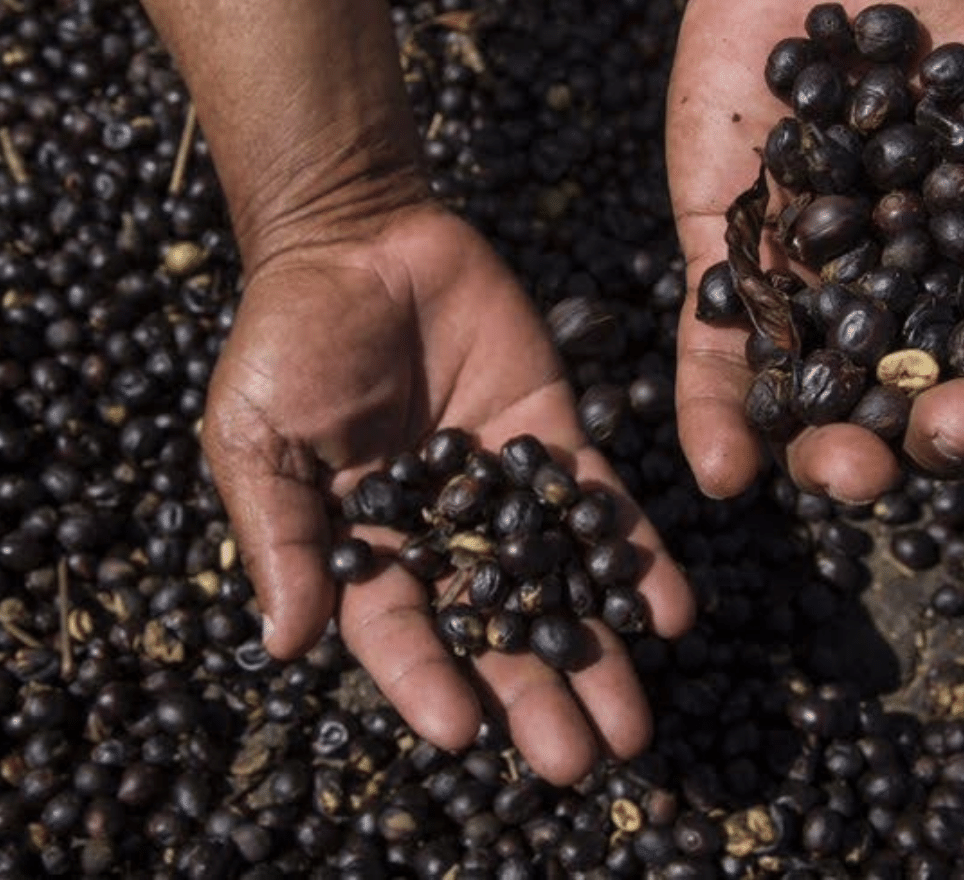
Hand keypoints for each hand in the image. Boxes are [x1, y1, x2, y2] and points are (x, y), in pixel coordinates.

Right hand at [201, 201, 694, 784]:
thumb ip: (281, 539)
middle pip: (495, 629)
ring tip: (635, 720)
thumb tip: (282, 646)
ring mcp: (508, 488)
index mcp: (368, 546)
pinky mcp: (557, 436)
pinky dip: (638, 559)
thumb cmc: (288, 339)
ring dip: (598, 649)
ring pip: (558, 583)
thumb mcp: (257, 439)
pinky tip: (673, 611)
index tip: (462, 731)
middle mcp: (447, 534)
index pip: (400, 631)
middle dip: (535, 693)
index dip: (427, 681)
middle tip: (581, 759)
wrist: (361, 239)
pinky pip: (602, 506)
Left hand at [666, 0, 963, 502]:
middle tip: (955, 430)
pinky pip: (715, 360)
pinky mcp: (727, 276)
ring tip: (843, 472)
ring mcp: (808, 299)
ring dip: (830, 456)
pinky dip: (716, 419)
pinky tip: (723, 473)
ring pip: (819, 405)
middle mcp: (896, 310)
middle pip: (916, 407)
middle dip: (939, 436)